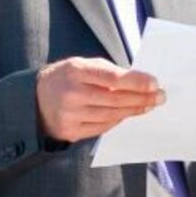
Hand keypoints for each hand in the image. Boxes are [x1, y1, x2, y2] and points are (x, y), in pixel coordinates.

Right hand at [36, 57, 163, 142]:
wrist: (35, 99)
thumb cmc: (67, 78)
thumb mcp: (83, 65)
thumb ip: (109, 72)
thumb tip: (140, 81)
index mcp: (76, 71)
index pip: (112, 78)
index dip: (136, 82)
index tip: (155, 83)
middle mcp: (71, 94)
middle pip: (115, 99)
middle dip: (142, 98)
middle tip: (160, 96)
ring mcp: (70, 115)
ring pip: (112, 115)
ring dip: (134, 110)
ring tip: (149, 105)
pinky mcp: (70, 131)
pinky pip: (102, 127)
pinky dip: (118, 120)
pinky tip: (129, 114)